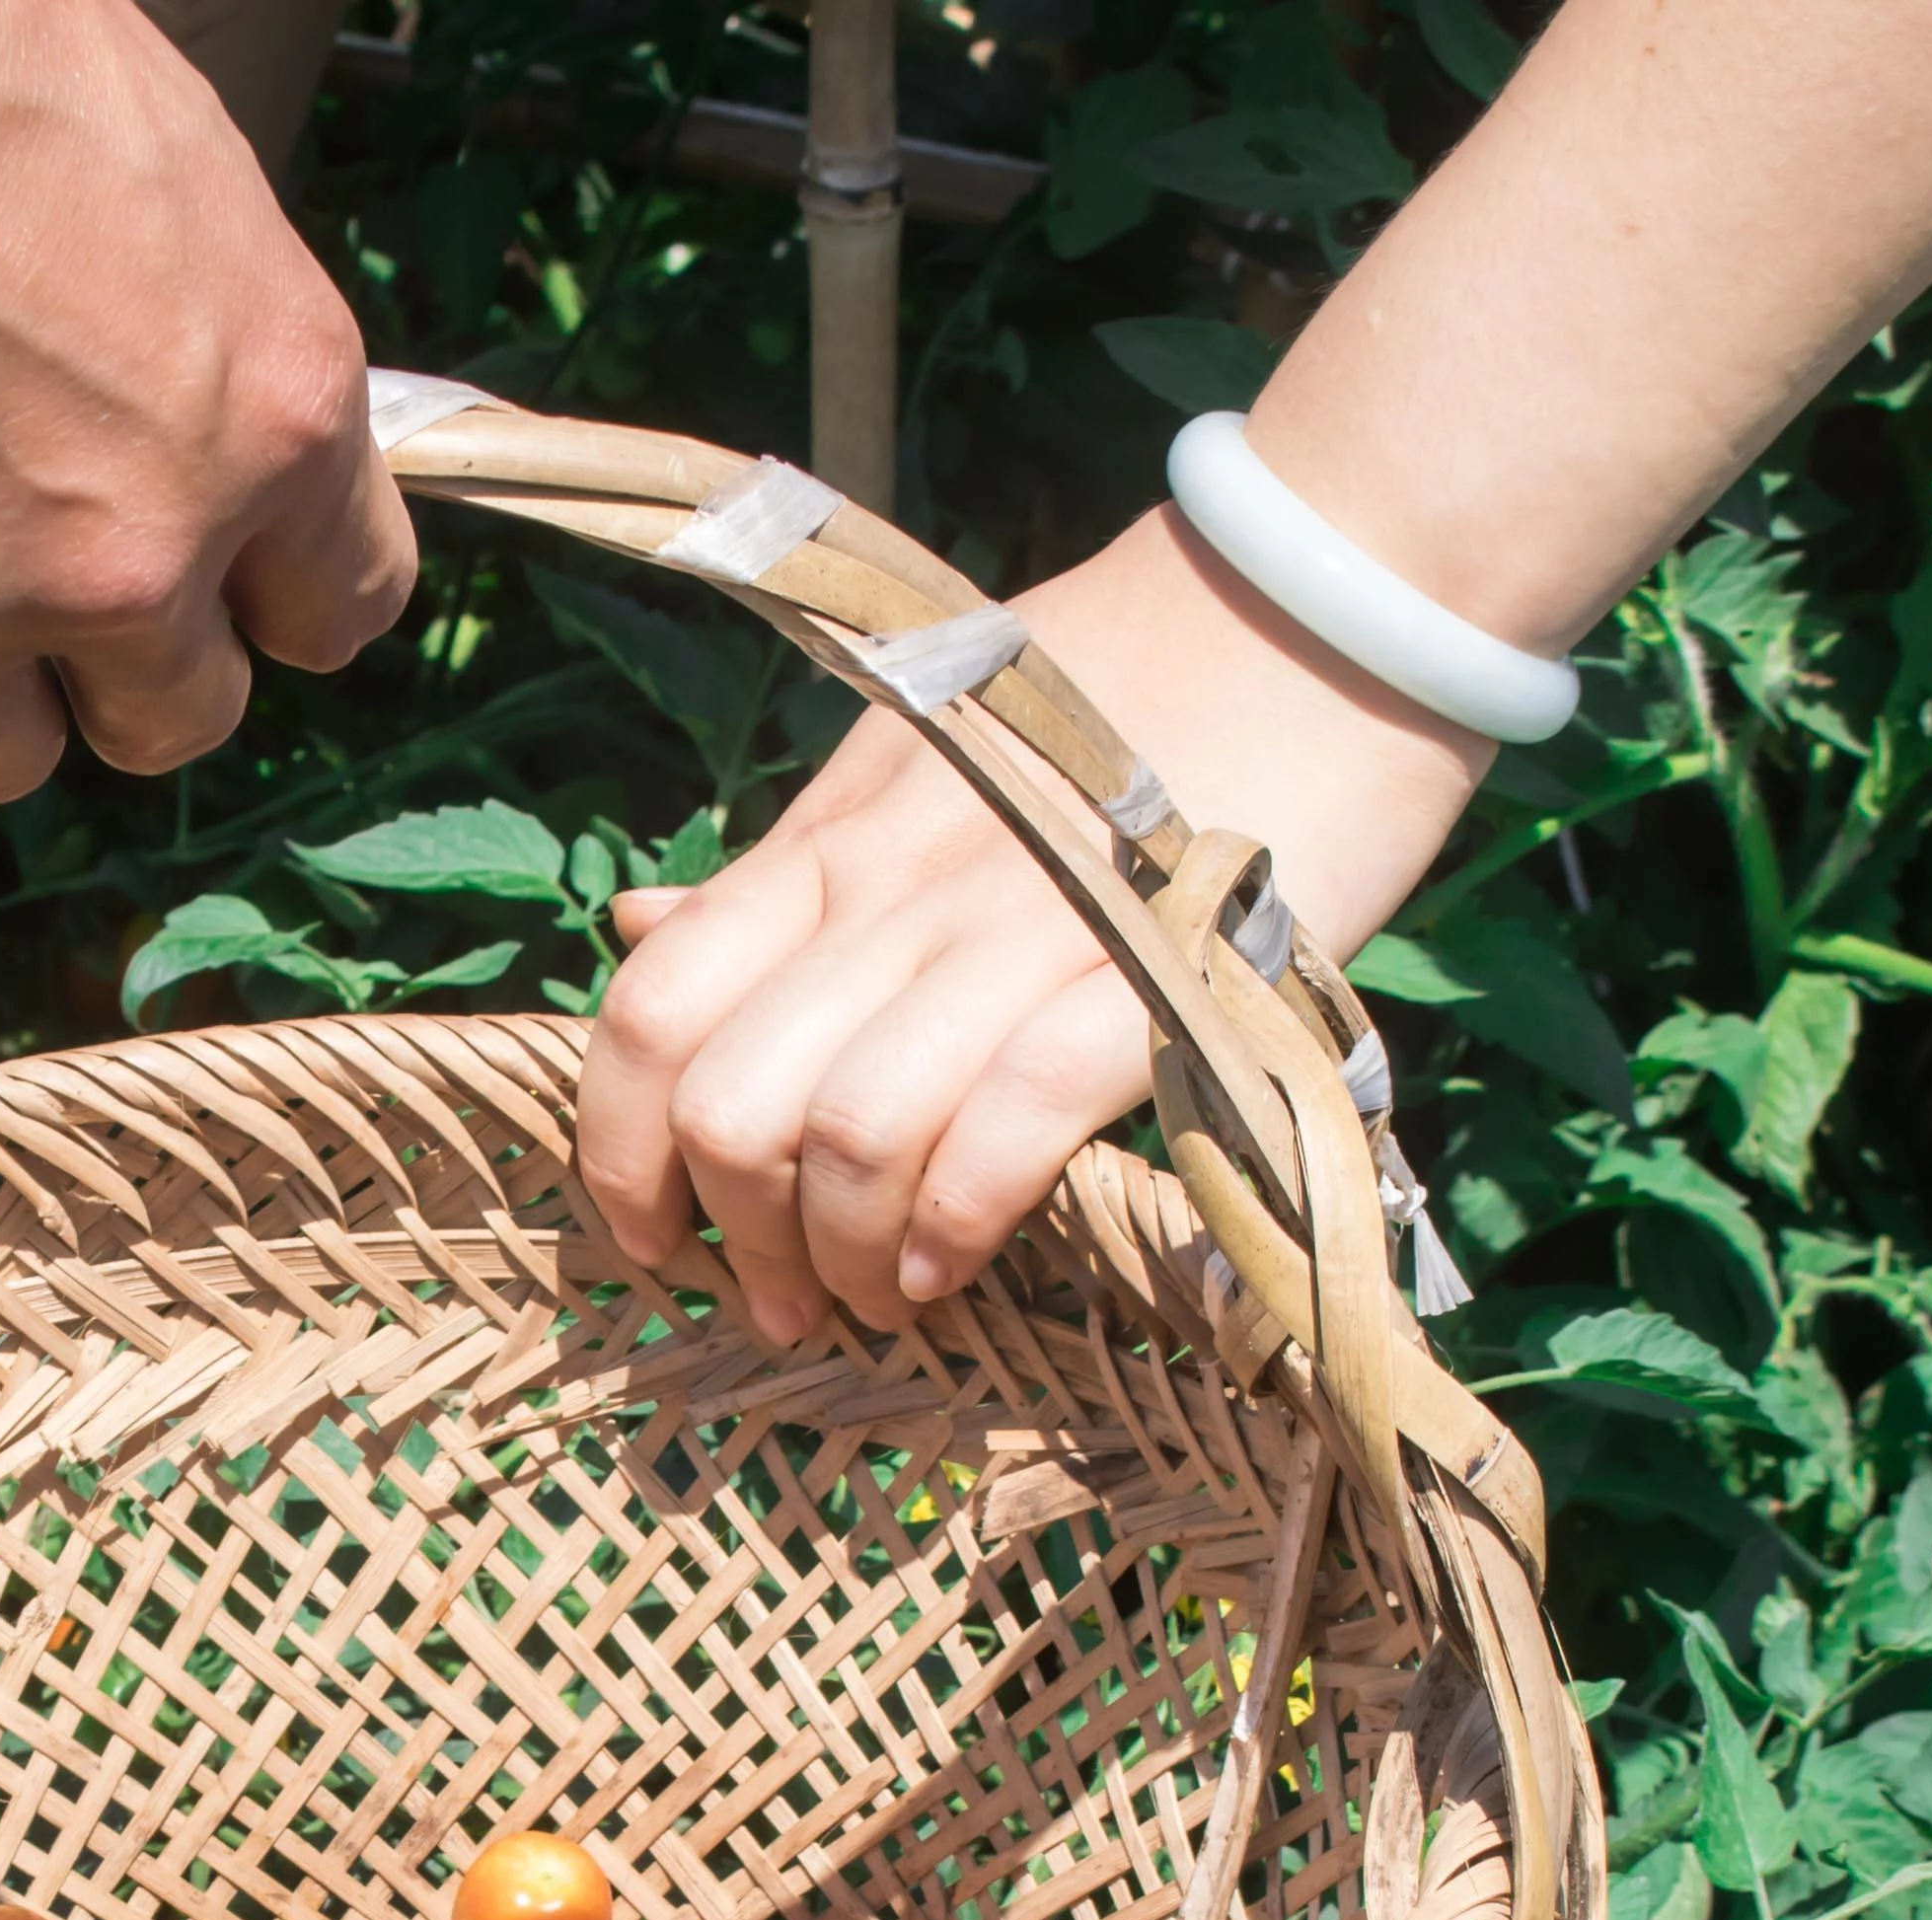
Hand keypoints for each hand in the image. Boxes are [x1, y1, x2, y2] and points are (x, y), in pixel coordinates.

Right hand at [0, 0, 412, 802]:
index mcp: (271, 418)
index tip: (212, 575)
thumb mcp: (152, 163)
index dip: (264, 594)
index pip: (336, 606)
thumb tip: (197, 409)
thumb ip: (201, 340)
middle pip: (178, 719)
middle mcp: (134, 557)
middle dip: (119, 663)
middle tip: (27, 562)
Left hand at [572, 512, 1490, 1342]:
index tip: (656, 1236)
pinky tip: (954, 1266)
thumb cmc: (1117, 697)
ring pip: (849, 1134)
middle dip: (733, 1237)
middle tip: (781, 1301)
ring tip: (878, 1300)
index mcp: (828, 839)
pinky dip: (960, 1216)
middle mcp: (893, 886)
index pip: (650, 1010)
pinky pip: (1008, 1119)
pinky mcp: (1140, 974)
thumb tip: (640, 931)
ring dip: (845, 1256)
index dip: (617, 1152)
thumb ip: (787, 867)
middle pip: (729, 1103)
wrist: (1313, 606)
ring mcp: (1014, 928)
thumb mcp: (913, 757)